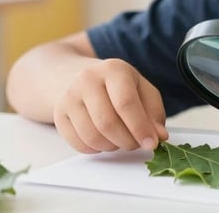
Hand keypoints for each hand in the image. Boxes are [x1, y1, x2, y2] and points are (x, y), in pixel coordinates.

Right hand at [53, 58, 168, 153]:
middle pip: (107, 123)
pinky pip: (78, 144)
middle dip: (127, 141)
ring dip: (112, 146)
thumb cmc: (115, 84)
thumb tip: (159, 136)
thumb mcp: (141, 88)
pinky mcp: (59, 114)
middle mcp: (87, 79)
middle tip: (136, 143)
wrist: (75, 74)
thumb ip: (153, 112)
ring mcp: (69, 96)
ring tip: (121, 139)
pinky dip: (96, 149)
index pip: (125, 103)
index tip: (151, 144)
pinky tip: (104, 139)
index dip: (140, 128)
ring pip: (92, 136)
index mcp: (113, 69)